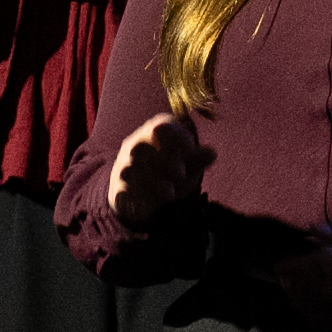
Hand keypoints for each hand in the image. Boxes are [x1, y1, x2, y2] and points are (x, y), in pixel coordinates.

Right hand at [95, 106, 212, 245]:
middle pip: (141, 148)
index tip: (191, 151)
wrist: (136, 184)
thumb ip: (197, 158)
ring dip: (151, 182)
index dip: (177, 137)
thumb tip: (212, 153)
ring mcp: (124, 167)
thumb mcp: (185, 161)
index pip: (162, 126)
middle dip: (162, 161)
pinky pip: (124, 192)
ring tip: (169, 192)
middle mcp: (136, 146)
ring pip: (131, 171)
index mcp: (154, 131)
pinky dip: (137, 199)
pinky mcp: (119, 189)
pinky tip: (150, 206)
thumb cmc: (168, 166)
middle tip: (181, 174)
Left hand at [278, 217, 331, 331]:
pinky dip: (330, 322)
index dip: (296, 268)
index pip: (322, 263)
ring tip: (297, 301)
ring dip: (309, 308)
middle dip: (298, 289)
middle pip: (324, 289)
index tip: (280, 267)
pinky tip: (318, 317)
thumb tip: (311, 232)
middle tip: (284, 286)